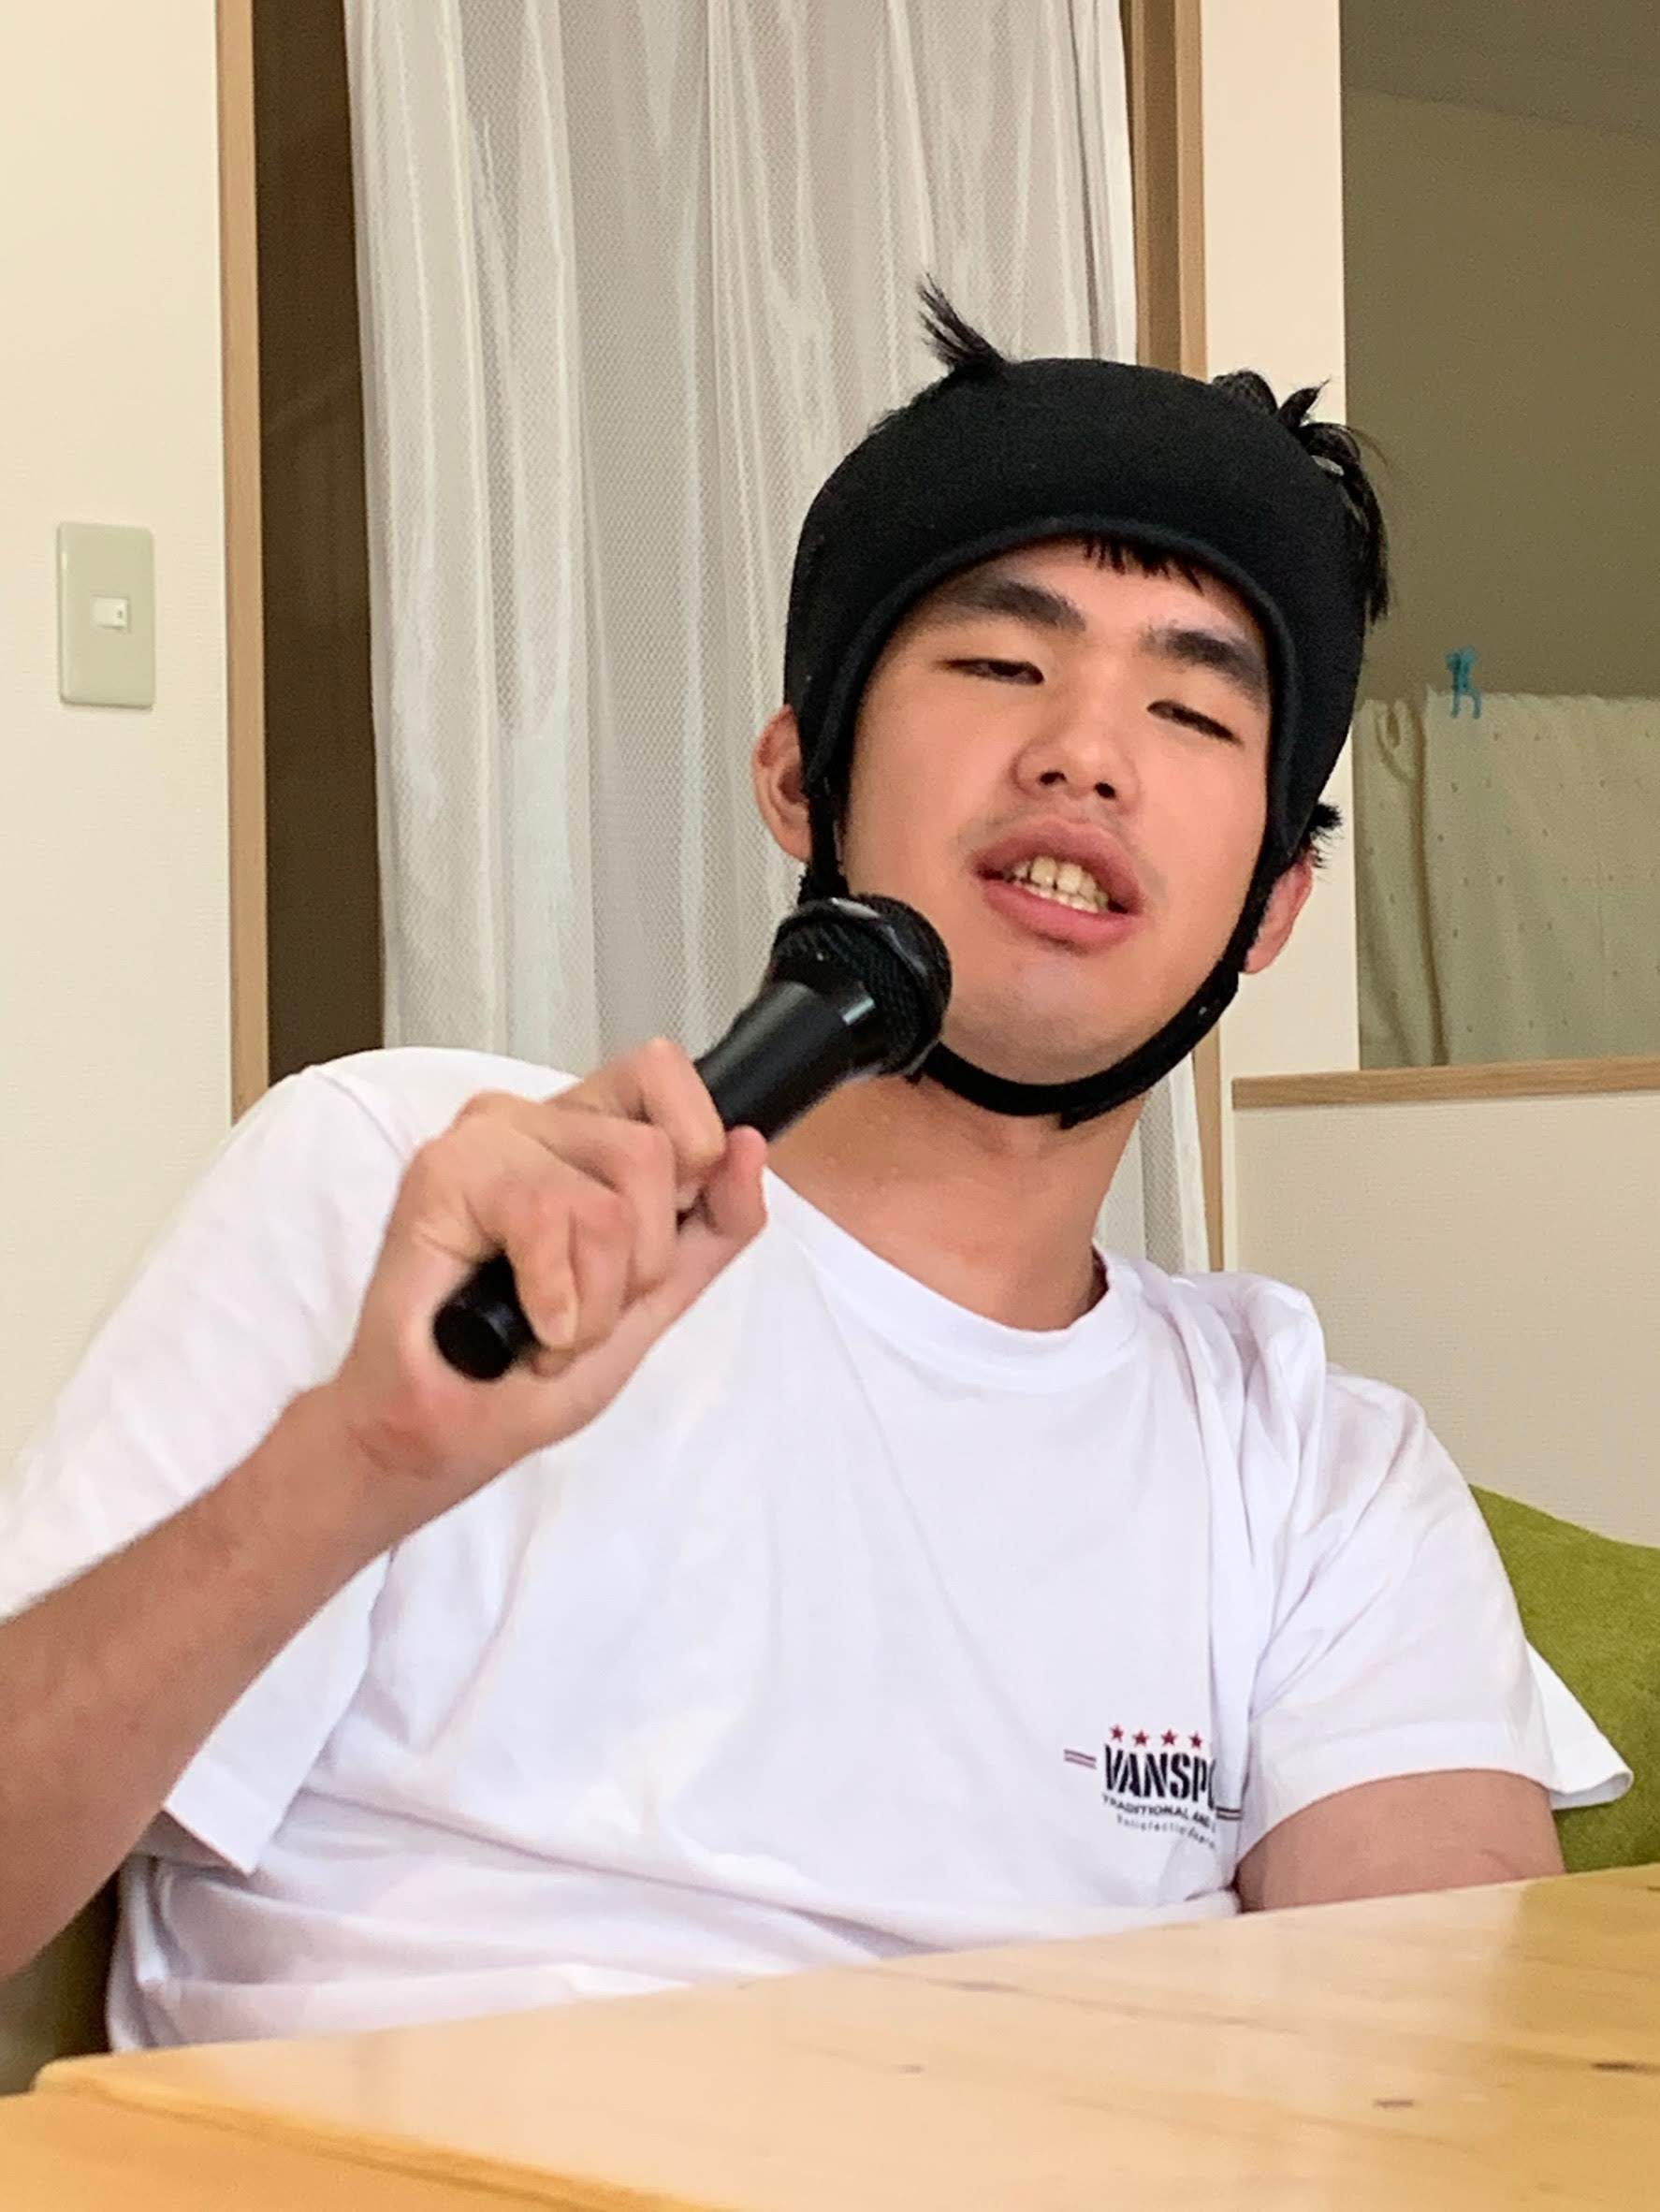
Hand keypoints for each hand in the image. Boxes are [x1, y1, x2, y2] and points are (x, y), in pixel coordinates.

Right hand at [318, 1040, 766, 1538]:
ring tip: (550, 1324)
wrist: (449, 1431)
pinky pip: (548, 1216)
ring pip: (609, 1200)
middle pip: (655, 1152)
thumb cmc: (530, 1365)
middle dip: (641, 1265)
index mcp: (587, 1129)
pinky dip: (554, 1298)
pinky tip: (525, 1321)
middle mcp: (537, 1119)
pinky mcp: (443, 1171)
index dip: (692, 1152)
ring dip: (595, 1299)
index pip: (662, 1072)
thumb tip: (752, 1143)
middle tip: (585, 1306)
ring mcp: (486, 1138)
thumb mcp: (657, 1297)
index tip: (657, 1235)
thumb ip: (716, 1224)